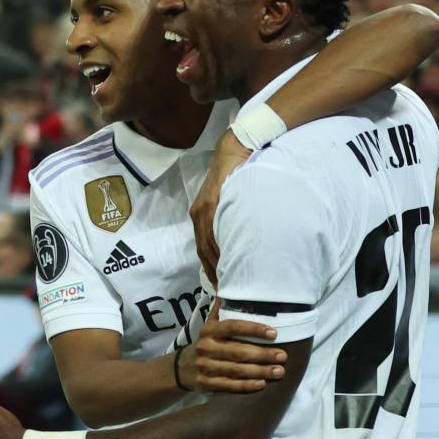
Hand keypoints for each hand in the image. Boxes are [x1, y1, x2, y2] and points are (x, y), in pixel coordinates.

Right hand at [184, 302, 284, 393]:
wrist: (181, 368)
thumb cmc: (205, 343)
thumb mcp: (209, 325)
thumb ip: (221, 310)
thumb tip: (228, 287)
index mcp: (210, 331)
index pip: (234, 327)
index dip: (254, 329)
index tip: (274, 333)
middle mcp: (206, 347)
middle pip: (239, 351)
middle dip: (263, 354)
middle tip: (283, 356)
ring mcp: (205, 366)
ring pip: (236, 370)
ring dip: (260, 371)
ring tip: (279, 371)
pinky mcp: (205, 383)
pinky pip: (229, 385)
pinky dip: (246, 386)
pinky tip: (262, 384)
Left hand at [191, 131, 252, 285]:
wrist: (234, 149)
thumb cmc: (235, 174)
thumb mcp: (229, 199)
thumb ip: (229, 218)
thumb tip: (239, 238)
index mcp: (201, 215)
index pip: (204, 248)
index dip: (210, 268)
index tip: (219, 284)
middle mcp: (199, 213)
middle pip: (203, 250)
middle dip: (212, 271)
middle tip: (224, 289)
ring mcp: (204, 208)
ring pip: (207, 244)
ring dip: (216, 263)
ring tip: (227, 280)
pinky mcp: (212, 202)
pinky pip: (213, 230)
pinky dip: (218, 246)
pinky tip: (226, 259)